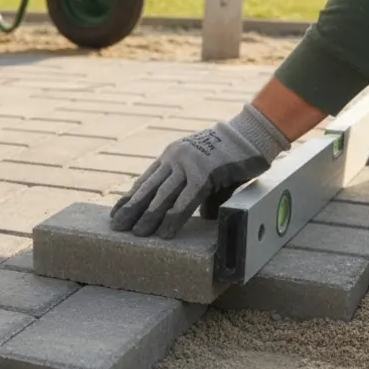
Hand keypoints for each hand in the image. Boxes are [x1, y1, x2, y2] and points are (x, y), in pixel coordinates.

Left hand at [110, 104, 289, 238]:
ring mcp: (188, 164)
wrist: (252, 134)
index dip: (131, 197)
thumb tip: (202, 219)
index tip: (116, 212)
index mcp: (172, 155)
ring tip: (136, 234)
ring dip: (148, 216)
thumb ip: (199, 193)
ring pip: (163, 195)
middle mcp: (175, 158)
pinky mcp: (205, 173)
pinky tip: (164, 233)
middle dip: (132, 209)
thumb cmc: (232, 155)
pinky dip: (173, 218)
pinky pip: (185, 200)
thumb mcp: (207, 172)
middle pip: (148, 188)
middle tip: (116, 226)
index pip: (146, 179)